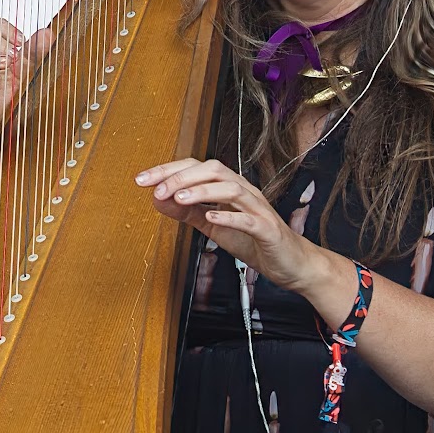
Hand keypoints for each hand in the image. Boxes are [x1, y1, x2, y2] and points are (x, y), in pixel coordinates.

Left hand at [135, 157, 321, 296]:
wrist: (291, 264)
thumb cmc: (253, 241)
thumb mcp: (214, 226)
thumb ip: (188, 212)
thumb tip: (158, 200)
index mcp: (228, 188)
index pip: (196, 168)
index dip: (168, 170)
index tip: (142, 180)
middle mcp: (244, 191)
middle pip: (213, 170)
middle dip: (182, 176)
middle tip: (156, 189)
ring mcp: (258, 208)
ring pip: (231, 188)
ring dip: (203, 191)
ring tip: (179, 198)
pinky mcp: (268, 229)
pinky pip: (249, 218)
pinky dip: (229, 215)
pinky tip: (211, 217)